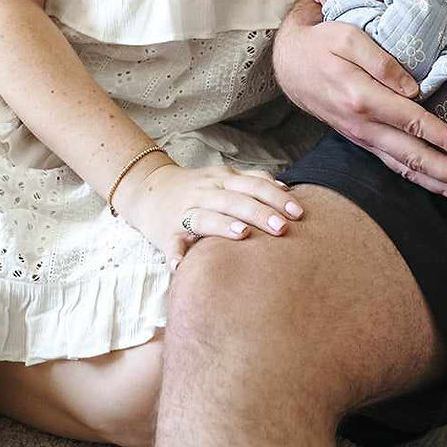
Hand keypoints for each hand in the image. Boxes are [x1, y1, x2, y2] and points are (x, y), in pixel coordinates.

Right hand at [115, 158, 304, 269]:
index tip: (298, 212)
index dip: (277, 197)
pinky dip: (176, 255)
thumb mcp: (224, 179)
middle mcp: (206, 193)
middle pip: (236, 200)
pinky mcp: (166, 233)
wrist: (149, 190)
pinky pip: (171, 244)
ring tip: (242, 235)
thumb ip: (253, 181)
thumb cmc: (197, 188)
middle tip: (282, 228)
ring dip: (223, 225)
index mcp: (223, 180)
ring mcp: (185, 211)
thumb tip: (285, 190)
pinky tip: (182, 266)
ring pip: (206, 216)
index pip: (255, 185)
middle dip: (260, 213)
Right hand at [274, 15, 446, 208]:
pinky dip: (418, 179)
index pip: (414, 124)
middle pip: (414, 157)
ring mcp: (362, 137)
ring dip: (439, 186)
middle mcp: (364, 126)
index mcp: (363, 99)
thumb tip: (413, 90)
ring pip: (405, 168)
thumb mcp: (349, 37)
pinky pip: (393, 165)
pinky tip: (437, 187)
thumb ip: (382, 61)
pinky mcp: (362, 140)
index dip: (445, 142)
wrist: (289, 63)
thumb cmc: (322, 43)